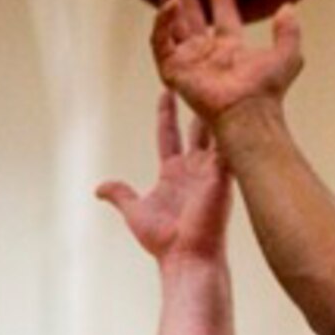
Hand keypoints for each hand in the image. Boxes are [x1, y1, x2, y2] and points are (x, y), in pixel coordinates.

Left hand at [97, 89, 231, 261]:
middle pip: (196, 127)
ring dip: (217, 109)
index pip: (170, 134)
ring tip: (222, 81)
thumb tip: (99, 188)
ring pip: (216, 131)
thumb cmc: (164, 241)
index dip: (166, 112)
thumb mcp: (135, 211)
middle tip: (200, 76)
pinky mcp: (224, 176)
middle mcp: (195, 169)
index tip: (165, 90)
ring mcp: (211, 171)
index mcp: (173, 173)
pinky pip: (228, 145)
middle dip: (197, 103)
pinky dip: (230, 126)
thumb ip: (121, 195)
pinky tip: (236, 105)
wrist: (188, 258)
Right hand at [151, 0, 302, 121]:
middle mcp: (206, 54)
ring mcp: (188, 61)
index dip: (221, 2)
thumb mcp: (288, 57)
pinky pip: (160, 41)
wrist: (248, 111)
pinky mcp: (173, 70)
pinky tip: (171, 3)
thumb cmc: (267, 92)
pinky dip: (162, 21)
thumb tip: (289, 8)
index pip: (221, 20)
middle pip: (189, 12)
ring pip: (170, 20)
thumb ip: (289, 32)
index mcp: (230, 50)